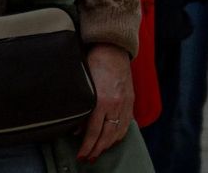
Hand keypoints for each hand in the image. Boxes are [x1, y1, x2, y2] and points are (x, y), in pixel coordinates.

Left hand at [78, 43, 133, 161]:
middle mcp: (117, 104)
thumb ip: (82, 109)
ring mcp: (126, 102)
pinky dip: (120, 134)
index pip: (94, 132)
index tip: (81, 155)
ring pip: (119, 131)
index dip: (87, 146)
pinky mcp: (131, 99)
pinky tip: (114, 138)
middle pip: (108, 135)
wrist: (113, 48)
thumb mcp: (84, 86)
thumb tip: (77, 130)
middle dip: (97, 149)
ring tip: (100, 151)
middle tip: (88, 158)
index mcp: (103, 101)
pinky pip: (128, 122)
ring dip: (109, 144)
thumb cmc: (95, 64)